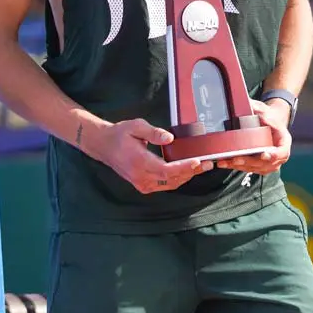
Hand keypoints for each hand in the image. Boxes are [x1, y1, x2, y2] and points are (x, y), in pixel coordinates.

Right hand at [99, 118, 213, 194]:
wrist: (104, 145)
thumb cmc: (120, 133)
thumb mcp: (136, 126)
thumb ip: (153, 132)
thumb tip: (170, 138)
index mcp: (139, 162)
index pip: (166, 169)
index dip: (183, 167)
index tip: (197, 161)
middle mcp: (141, 177)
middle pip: (171, 179)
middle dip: (191, 172)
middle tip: (208, 163)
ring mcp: (142, 184)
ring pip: (169, 185)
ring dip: (186, 177)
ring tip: (202, 167)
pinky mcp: (143, 186)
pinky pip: (164, 185)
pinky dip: (177, 179)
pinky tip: (187, 171)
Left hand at [215, 98, 291, 174]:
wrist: (268, 122)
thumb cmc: (267, 116)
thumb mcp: (263, 110)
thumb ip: (256, 109)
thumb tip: (244, 103)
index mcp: (284, 141)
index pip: (281, 152)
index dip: (273, 155)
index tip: (263, 155)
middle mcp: (279, 155)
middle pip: (265, 163)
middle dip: (249, 162)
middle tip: (236, 159)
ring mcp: (270, 163)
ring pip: (255, 168)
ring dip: (239, 166)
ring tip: (224, 162)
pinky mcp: (259, 166)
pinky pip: (249, 168)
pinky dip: (237, 166)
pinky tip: (224, 163)